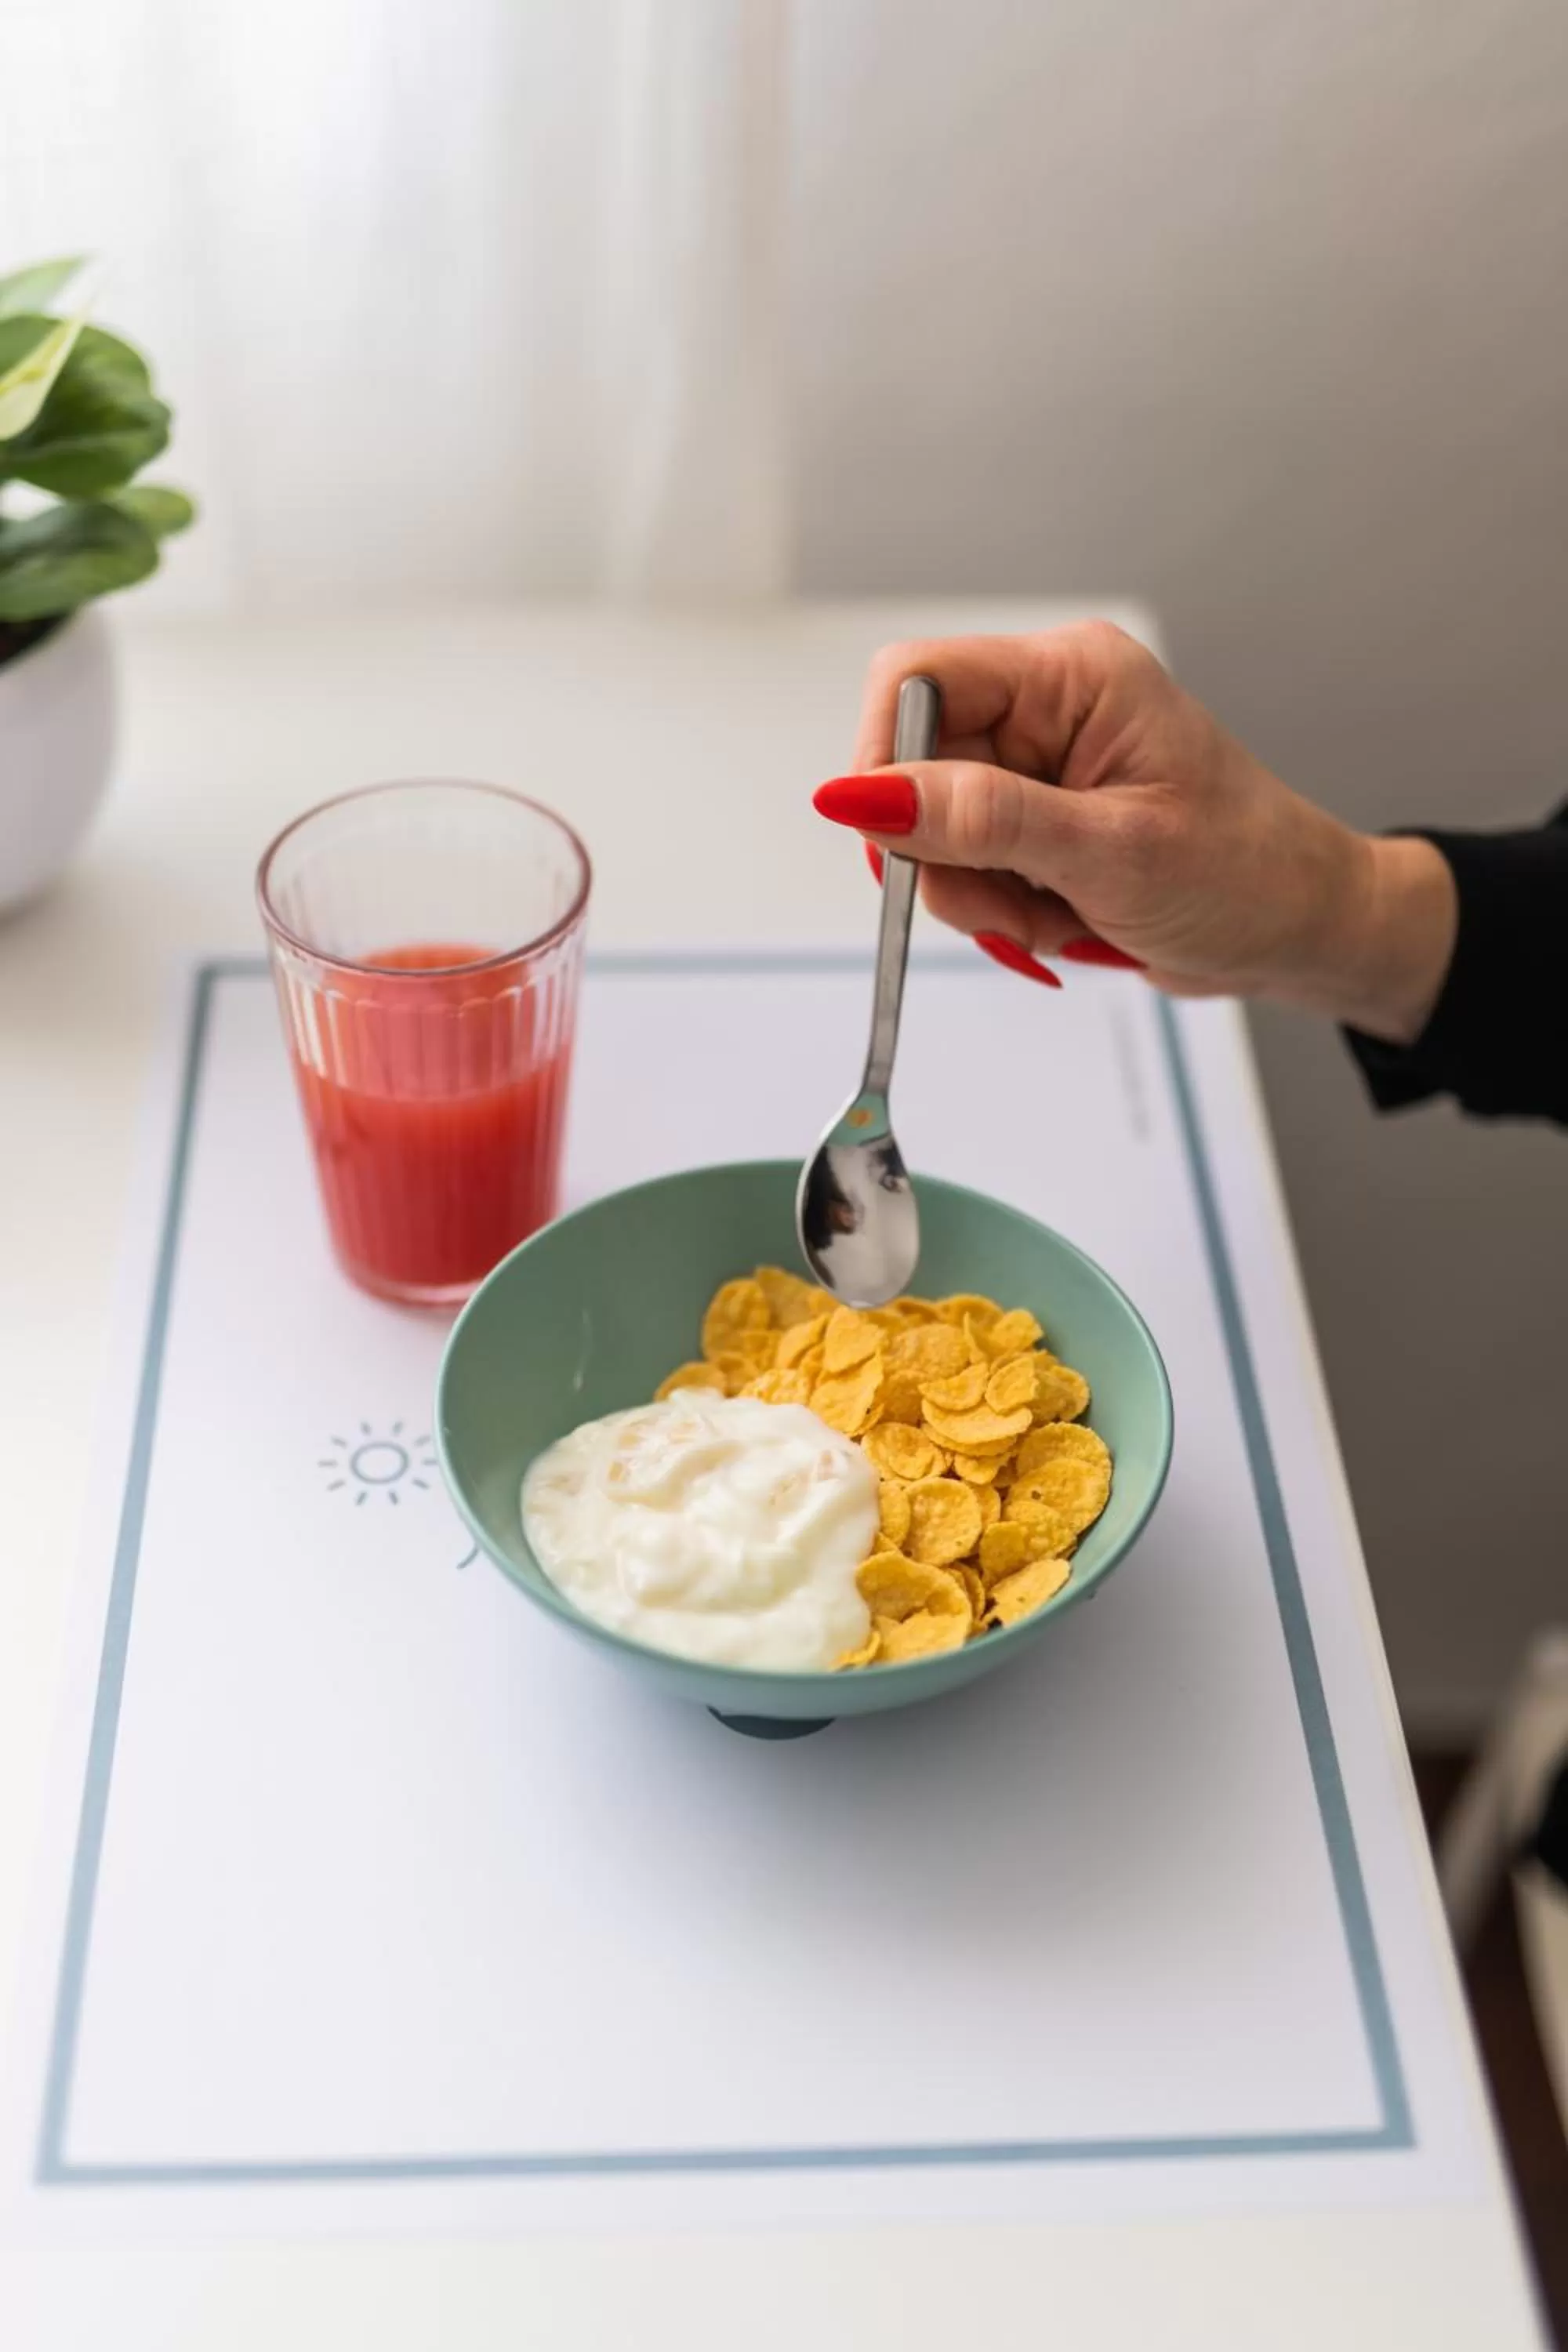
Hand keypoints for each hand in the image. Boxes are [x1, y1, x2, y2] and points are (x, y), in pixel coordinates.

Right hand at [817, 621, 1455, 1042]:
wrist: (1304, 931)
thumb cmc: (1247, 877)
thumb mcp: (1109, 852)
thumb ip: (981, 820)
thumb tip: (861, 796)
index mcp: (1072, 675)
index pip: (918, 680)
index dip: (885, 762)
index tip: (899, 847)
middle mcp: (1049, 707)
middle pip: (915, 768)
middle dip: (947, 858)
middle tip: (1009, 910)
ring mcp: (1040, 767)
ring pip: (934, 831)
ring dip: (978, 898)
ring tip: (1055, 921)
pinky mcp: (1040, 821)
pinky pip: (969, 866)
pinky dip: (999, 911)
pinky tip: (1061, 923)